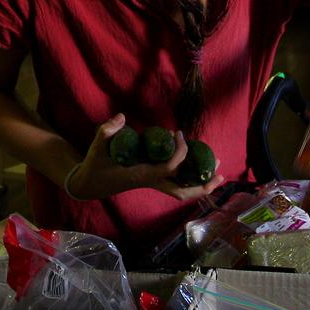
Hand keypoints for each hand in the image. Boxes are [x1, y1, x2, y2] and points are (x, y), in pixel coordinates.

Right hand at [65, 114, 224, 201]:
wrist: (90, 183)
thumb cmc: (95, 165)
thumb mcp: (97, 146)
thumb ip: (107, 131)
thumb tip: (122, 117)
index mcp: (141, 175)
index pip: (169, 168)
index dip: (180, 152)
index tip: (179, 133)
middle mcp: (151, 182)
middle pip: (183, 191)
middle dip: (203, 183)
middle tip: (219, 168)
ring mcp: (153, 184)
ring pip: (183, 192)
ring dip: (201, 185)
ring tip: (218, 171)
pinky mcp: (153, 181)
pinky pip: (177, 184)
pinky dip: (191, 179)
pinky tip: (197, 166)